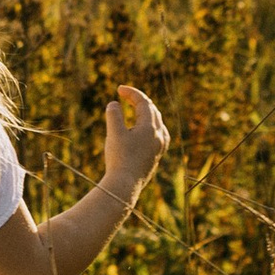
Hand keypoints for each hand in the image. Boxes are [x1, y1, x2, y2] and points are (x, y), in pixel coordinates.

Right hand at [102, 82, 169, 198]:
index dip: (132, 93)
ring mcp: (160, 146)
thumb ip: (114, 115)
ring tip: (137, 108)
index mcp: (150, 127)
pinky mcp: (157, 156)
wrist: (125, 185)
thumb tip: (114, 104)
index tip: (119, 89)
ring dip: (147, 112)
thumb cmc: (119, 158)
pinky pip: (158, 134)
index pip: (144, 102)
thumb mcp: (114, 133)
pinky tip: (146, 130)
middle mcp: (159, 135)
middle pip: (152, 110)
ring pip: (157, 122)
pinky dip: (150, 125)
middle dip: (139, 101)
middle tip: (125, 96)